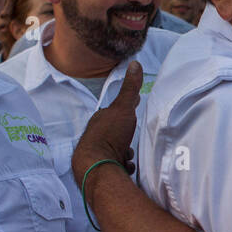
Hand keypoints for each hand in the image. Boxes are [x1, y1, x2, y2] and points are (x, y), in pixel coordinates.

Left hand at [72, 60, 141, 189]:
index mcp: (100, 120)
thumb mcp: (124, 107)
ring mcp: (98, 153)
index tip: (132, 109)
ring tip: (128, 155)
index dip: (125, 110)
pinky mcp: (103, 169)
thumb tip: (134, 63)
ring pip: (115, 150)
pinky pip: (116, 166)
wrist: (98, 165)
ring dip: (124, 152)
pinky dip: (122, 166)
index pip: (114, 111)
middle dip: (125, 136)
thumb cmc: (110, 134)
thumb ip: (130, 88)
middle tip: (132, 138)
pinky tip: (126, 166)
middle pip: (115, 132)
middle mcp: (96, 136)